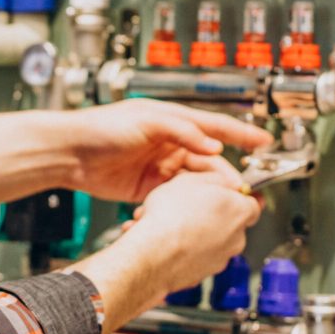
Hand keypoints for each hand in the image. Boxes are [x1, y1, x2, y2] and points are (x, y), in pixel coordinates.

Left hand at [67, 99, 271, 203]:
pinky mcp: (148, 187)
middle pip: (208, 160)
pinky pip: (175, 196)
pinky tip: (190, 212)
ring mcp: (160, 166)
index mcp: (173, 121)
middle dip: (225, 175)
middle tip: (239, 190)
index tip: (264, 142)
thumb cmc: (102, 128)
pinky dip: (183, 204)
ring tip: (219, 205)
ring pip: (195, 181)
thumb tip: (212, 146)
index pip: (215, 127)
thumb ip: (181, 131)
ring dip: (207, 193)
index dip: (241, 135)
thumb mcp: (146, 122)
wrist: (70, 152)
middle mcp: (170, 143)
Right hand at [73, 169, 261, 333]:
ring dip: (194, 231)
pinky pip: (197, 256)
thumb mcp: (192, 179)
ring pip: (211, 240)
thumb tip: (223, 180)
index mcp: (240, 211)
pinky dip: (185, 248)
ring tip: (169, 222)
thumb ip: (215, 178)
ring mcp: (220, 259)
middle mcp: (236, 238)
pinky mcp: (203, 274)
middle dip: (212, 214)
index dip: (238, 195)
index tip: (229, 192)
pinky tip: (165, 239)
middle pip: (231, 222)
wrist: (154, 253)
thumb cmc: (171, 216)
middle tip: (190, 205)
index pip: (254, 202)